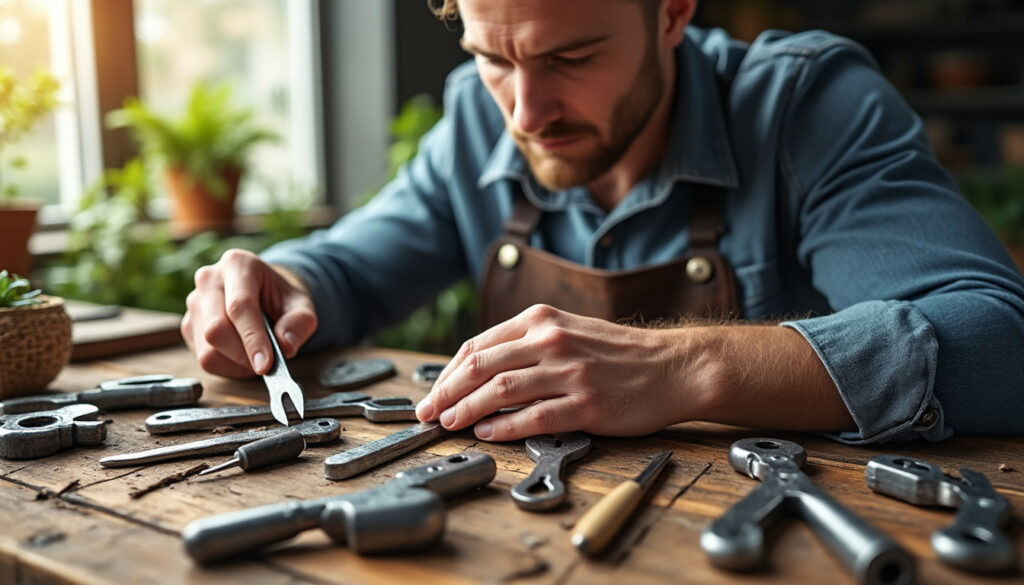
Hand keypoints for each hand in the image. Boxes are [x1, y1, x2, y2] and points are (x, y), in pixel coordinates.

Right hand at [181, 249, 316, 377]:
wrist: (265, 292)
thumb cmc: (282, 297)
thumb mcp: (301, 305)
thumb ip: (299, 323)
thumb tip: (285, 345)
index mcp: (238, 264)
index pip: (240, 306)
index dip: (252, 338)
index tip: (265, 364)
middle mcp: (209, 279)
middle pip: (216, 329)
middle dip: (243, 355)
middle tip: (267, 366)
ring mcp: (194, 303)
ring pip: (208, 348)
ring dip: (237, 363)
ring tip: (258, 356)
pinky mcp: (189, 325)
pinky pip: (204, 357)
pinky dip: (228, 366)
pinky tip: (243, 355)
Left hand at [415, 304, 700, 440]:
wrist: (673, 367)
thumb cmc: (619, 354)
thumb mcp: (568, 331)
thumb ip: (526, 345)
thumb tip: (479, 372)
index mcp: (541, 320)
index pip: (477, 345)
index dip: (448, 373)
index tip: (433, 393)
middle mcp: (551, 341)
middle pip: (480, 366)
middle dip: (446, 393)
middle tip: (428, 413)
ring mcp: (569, 372)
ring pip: (500, 391)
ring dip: (466, 410)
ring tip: (449, 424)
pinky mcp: (586, 403)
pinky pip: (534, 417)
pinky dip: (504, 428)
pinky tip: (488, 434)